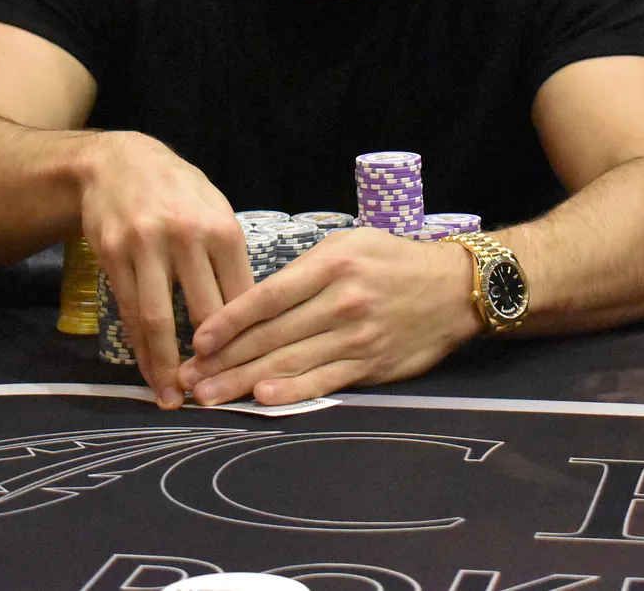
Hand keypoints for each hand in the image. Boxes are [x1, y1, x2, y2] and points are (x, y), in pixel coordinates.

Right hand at [81, 132, 251, 408]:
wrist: (117, 162)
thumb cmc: (177, 191)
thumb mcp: (215, 211)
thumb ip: (230, 259)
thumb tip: (250, 314)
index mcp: (222, 229)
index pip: (241, 297)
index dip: (247, 339)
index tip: (251, 371)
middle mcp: (186, 237)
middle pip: (204, 313)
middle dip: (211, 360)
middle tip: (217, 397)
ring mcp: (146, 247)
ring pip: (159, 319)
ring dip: (167, 366)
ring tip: (175, 399)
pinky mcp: (114, 255)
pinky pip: (130, 311)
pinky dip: (140, 346)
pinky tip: (149, 370)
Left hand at [176, 227, 480, 405]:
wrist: (455, 288)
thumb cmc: (393, 261)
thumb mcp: (348, 245)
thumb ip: (303, 271)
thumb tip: (255, 302)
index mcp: (330, 265)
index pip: (267, 296)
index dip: (228, 321)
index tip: (197, 340)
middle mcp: (341, 301)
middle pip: (271, 335)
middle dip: (223, 359)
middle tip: (188, 377)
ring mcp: (356, 336)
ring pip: (291, 362)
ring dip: (244, 381)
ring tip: (210, 395)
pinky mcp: (371, 364)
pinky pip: (325, 381)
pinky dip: (293, 391)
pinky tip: (264, 398)